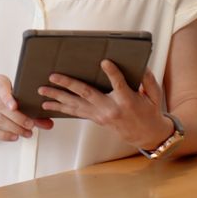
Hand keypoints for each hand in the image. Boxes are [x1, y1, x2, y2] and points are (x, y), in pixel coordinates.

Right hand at [0, 75, 53, 141]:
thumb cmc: (5, 99)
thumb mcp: (17, 99)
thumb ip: (33, 110)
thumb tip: (49, 124)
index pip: (1, 87)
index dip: (7, 97)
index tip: (15, 106)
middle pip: (1, 107)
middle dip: (17, 118)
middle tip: (31, 126)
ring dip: (13, 128)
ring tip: (26, 133)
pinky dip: (3, 135)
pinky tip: (14, 137)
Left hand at [38, 60, 171, 148]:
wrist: (146, 135)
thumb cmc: (150, 111)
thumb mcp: (154, 96)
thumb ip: (148, 80)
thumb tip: (141, 67)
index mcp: (127, 101)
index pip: (119, 85)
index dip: (112, 73)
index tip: (104, 62)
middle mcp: (110, 109)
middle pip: (87, 94)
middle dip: (68, 85)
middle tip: (53, 76)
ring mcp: (100, 115)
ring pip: (76, 105)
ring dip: (57, 98)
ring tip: (42, 90)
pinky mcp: (95, 119)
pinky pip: (76, 113)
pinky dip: (61, 108)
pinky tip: (48, 105)